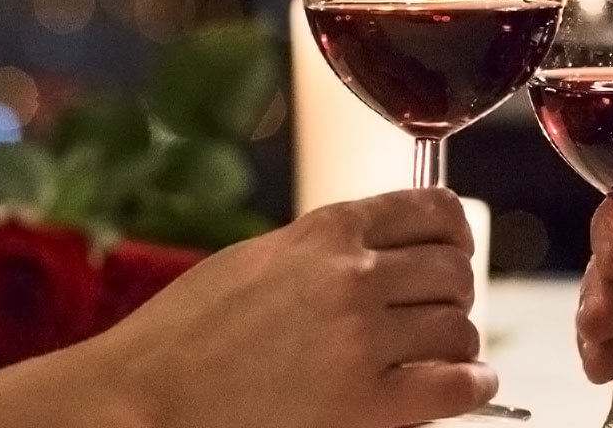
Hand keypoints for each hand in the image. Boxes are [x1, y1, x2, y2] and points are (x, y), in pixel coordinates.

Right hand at [93, 189, 493, 427]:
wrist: (143, 397)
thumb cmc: (184, 336)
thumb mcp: (256, 262)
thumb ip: (322, 253)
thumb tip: (381, 256)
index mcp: (326, 232)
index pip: (432, 210)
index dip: (453, 235)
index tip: (453, 252)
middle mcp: (352, 276)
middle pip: (454, 271)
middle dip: (455, 294)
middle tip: (441, 315)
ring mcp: (361, 338)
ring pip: (460, 328)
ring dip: (458, 343)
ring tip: (443, 357)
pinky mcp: (365, 401)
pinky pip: (455, 384)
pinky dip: (470, 385)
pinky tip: (463, 387)